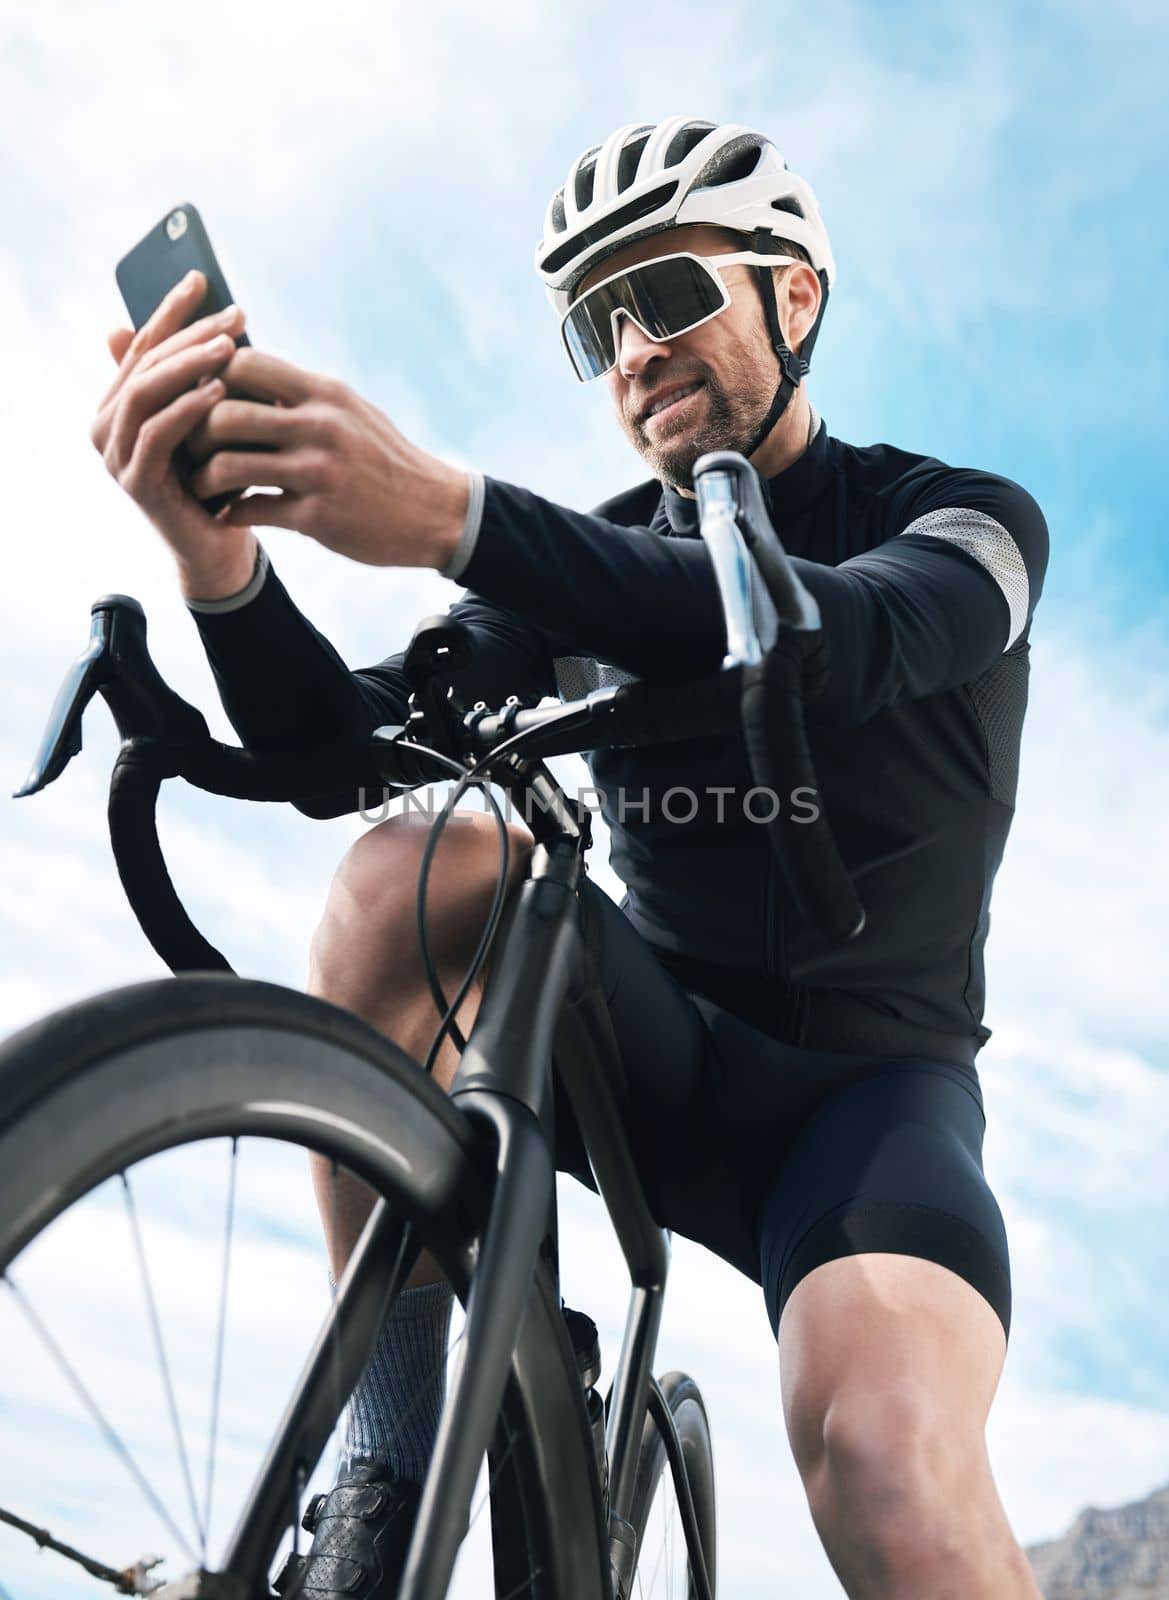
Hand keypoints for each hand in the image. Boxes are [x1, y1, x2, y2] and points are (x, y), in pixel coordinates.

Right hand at [90, 270, 257, 596]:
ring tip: (230, 348)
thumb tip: (205, 311)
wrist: (221, 544)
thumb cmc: (219, 476)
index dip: (169, 309)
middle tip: (233, 316)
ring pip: (146, 393)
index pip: (142, 344)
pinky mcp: (136, 483)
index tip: (203, 278)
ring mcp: (116, 455)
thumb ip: (197, 373)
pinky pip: (157, 434)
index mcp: (119, 402)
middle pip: (145, 364)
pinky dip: (187, 409)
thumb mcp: (210, 416)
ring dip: (188, 366)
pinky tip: (220, 392)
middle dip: (189, 334)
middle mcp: (107, 425)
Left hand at [185, 348, 468, 569]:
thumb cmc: (383, 459)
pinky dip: (231, 513)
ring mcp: (319, 473)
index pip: (243, 363)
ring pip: (230, 466)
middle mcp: (320, 426)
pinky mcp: (320, 517)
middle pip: (225, 414)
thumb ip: (301, 393)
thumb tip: (246, 368)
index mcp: (324, 393)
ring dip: (205, 479)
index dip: (209, 377)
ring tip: (202, 486)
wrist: (434, 512)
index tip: (202, 398)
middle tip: (190, 448)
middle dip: (196, 433)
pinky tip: (228, 514)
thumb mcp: (350, 411)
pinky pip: (254, 511)